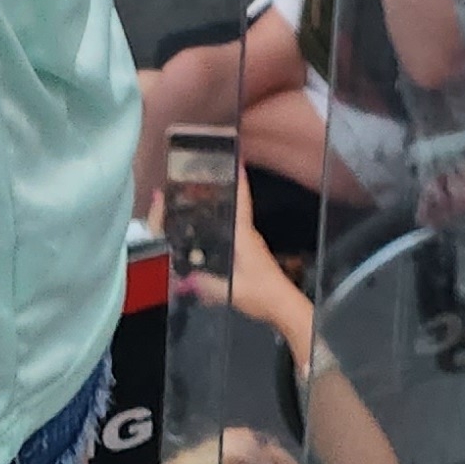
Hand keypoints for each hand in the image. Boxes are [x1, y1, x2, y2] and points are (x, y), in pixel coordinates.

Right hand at [182, 163, 312, 349]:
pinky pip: (231, 233)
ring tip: (197, 197)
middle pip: (233, 205)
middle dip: (220, 188)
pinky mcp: (247, 254)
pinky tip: (206, 230)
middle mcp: (247, 235)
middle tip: (201, 173)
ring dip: (219, 206)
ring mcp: (248, 244)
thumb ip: (206, 285)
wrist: (282, 306)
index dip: (239, 178)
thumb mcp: (232, 291)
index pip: (242, 200)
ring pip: (231, 219)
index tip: (235, 156)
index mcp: (244, 236)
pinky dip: (220, 224)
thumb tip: (182, 280)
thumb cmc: (263, 294)